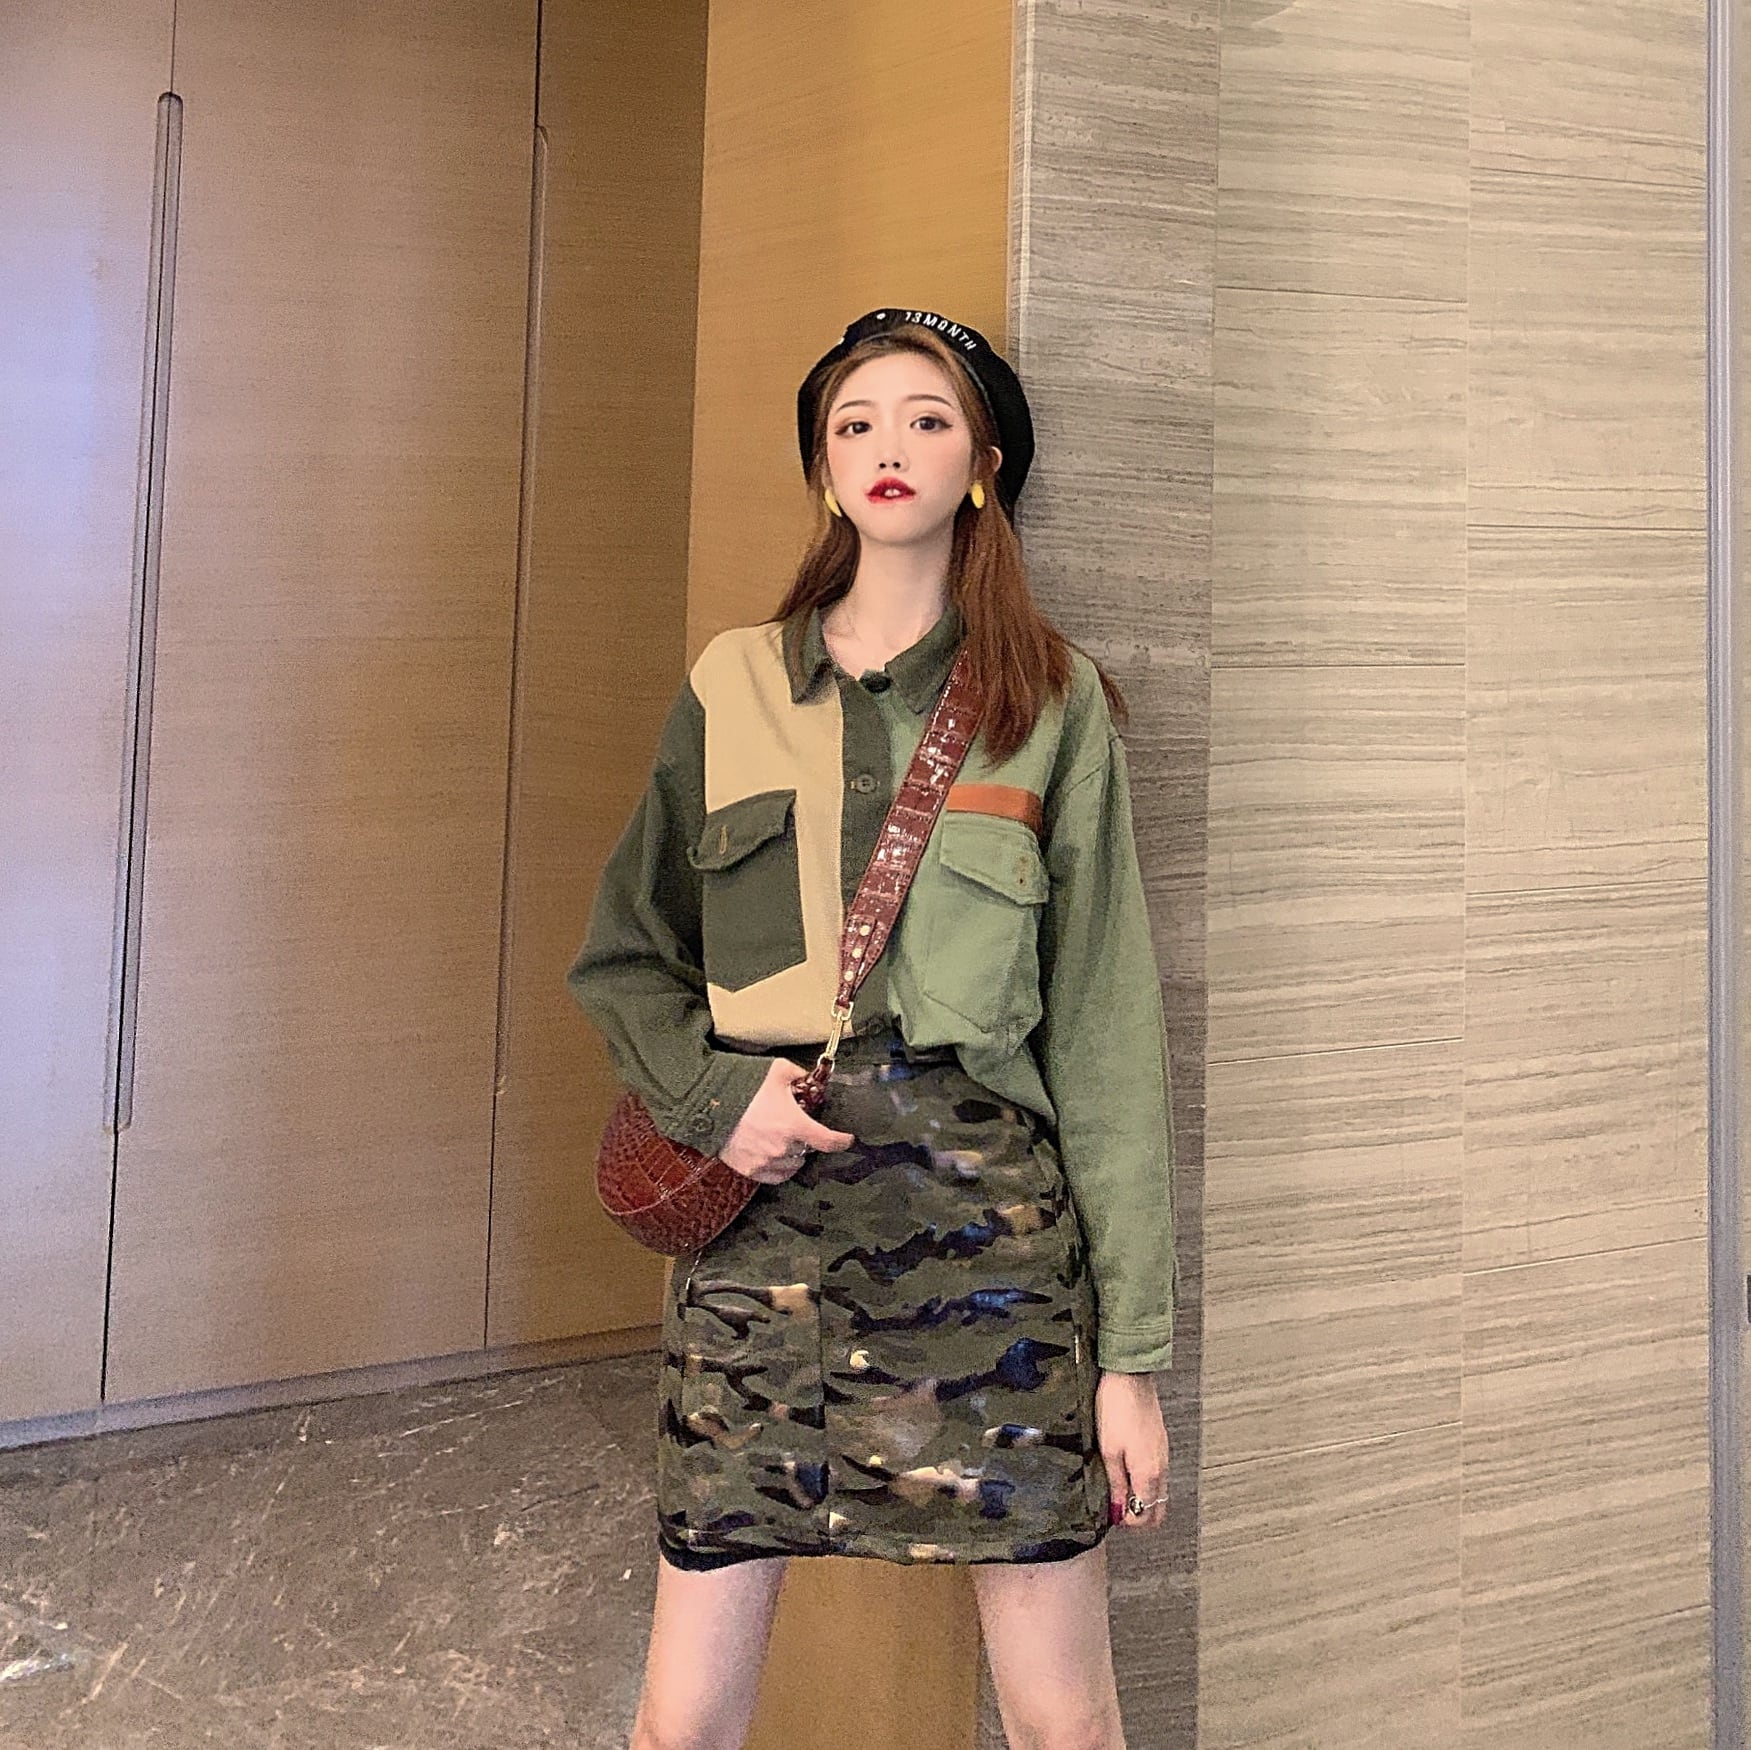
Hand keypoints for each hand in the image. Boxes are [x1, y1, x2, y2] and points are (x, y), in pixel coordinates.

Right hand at [719, 1059, 855, 1183]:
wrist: (708, 1104)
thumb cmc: (743, 1087)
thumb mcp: (777, 1071)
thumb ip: (799, 1075)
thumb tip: (810, 1078)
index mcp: (794, 1125)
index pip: (828, 1141)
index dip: (842, 1141)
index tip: (848, 1139)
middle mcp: (783, 1148)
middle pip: (807, 1149)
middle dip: (804, 1137)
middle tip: (792, 1124)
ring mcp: (766, 1162)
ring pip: (793, 1164)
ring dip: (792, 1153)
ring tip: (780, 1137)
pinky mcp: (750, 1171)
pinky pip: (775, 1176)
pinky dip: (778, 1166)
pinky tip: (772, 1153)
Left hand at [1096, 1370, 1169, 1532]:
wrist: (1130, 1377)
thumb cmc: (1116, 1410)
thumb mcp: (1108, 1451)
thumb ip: (1116, 1483)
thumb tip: (1118, 1511)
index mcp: (1148, 1473)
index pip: (1145, 1516)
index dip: (1128, 1521)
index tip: (1111, 1513)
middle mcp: (1161, 1468)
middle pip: (1158, 1508)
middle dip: (1138, 1515)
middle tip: (1116, 1506)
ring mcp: (1163, 1455)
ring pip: (1159, 1491)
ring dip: (1142, 1497)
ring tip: (1118, 1487)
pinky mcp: (1161, 1443)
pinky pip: (1158, 1474)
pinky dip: (1145, 1482)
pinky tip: (1127, 1471)